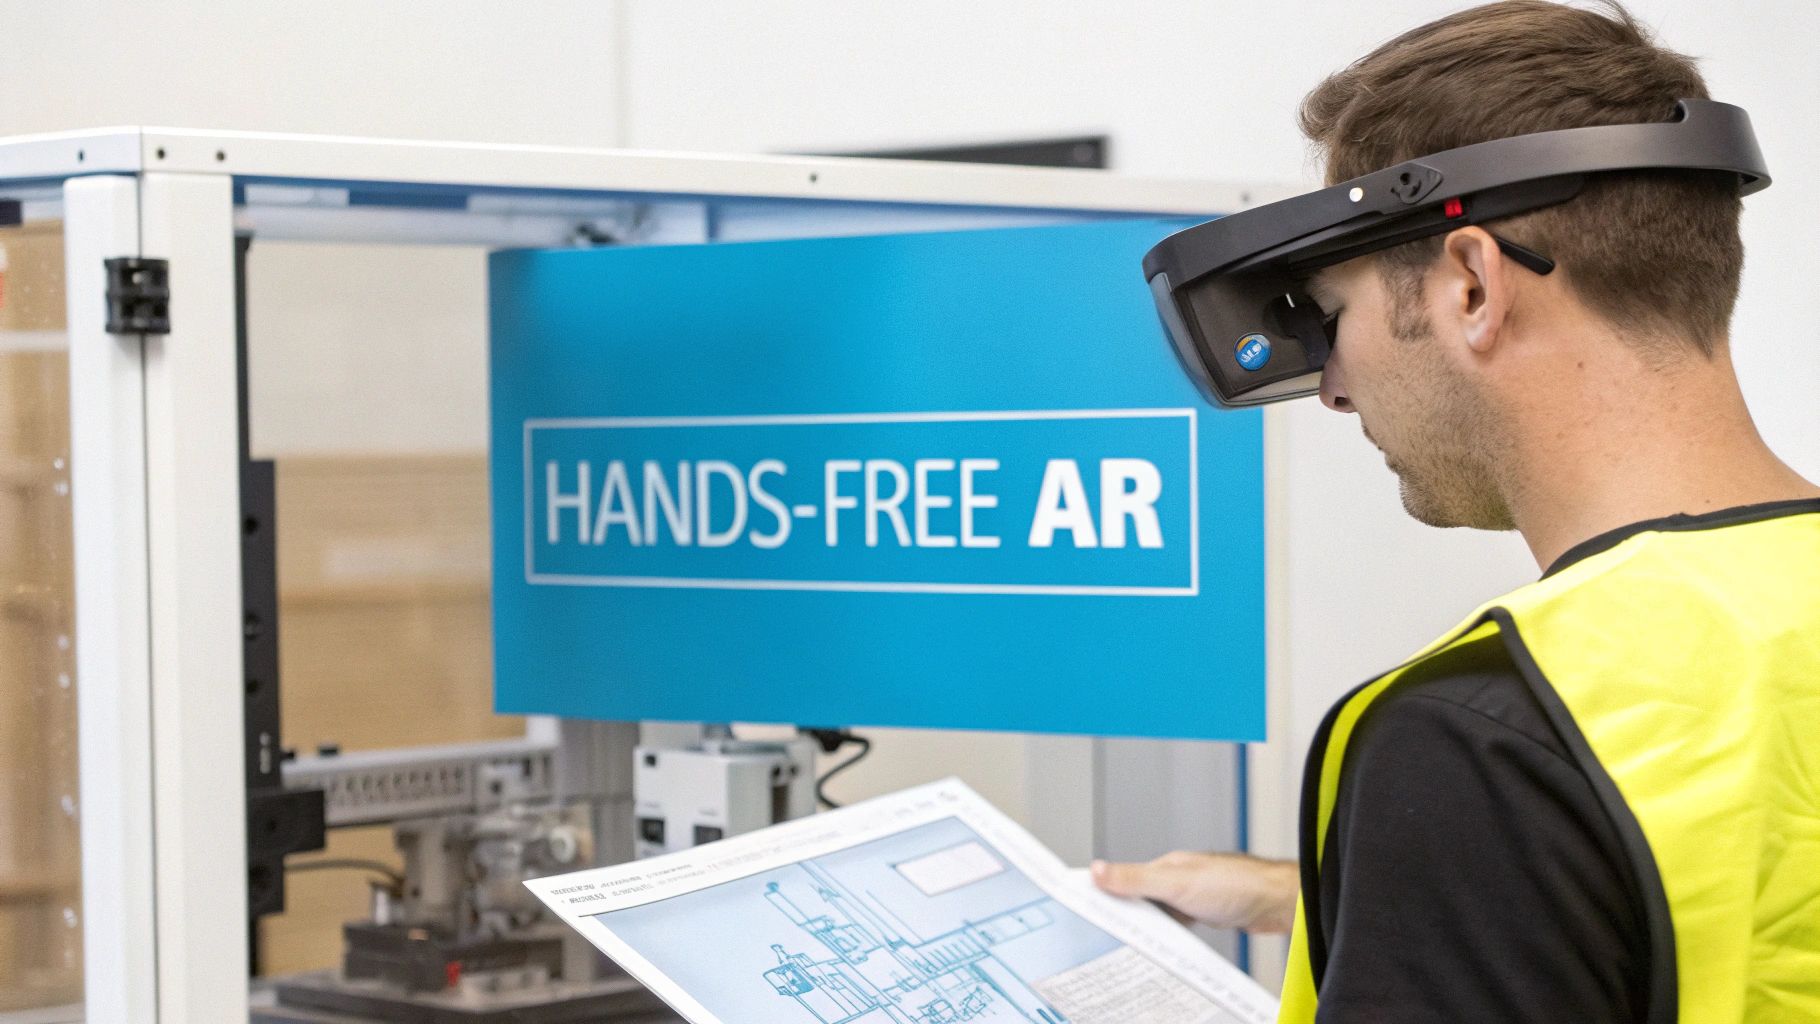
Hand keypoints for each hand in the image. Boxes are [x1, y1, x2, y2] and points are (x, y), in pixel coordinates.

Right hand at [1091, 851, 1299, 933]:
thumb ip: (1137, 878)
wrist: (1277, 902)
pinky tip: (1166, 944)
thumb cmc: (1237, 884)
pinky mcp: (1206, 911)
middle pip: (1138, 896)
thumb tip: (1098, 869)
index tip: (1079, 899)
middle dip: (1121, 911)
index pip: (1123, 876)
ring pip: (1158, 912)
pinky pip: (1177, 923)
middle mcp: (1177, 878)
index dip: (1102, 888)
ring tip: (1130, 941)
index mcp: (1165, 866)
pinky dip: (1168, 933)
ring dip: (1147, 924)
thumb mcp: (1177, 883)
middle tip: (1101, 931)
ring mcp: (1192, 895)